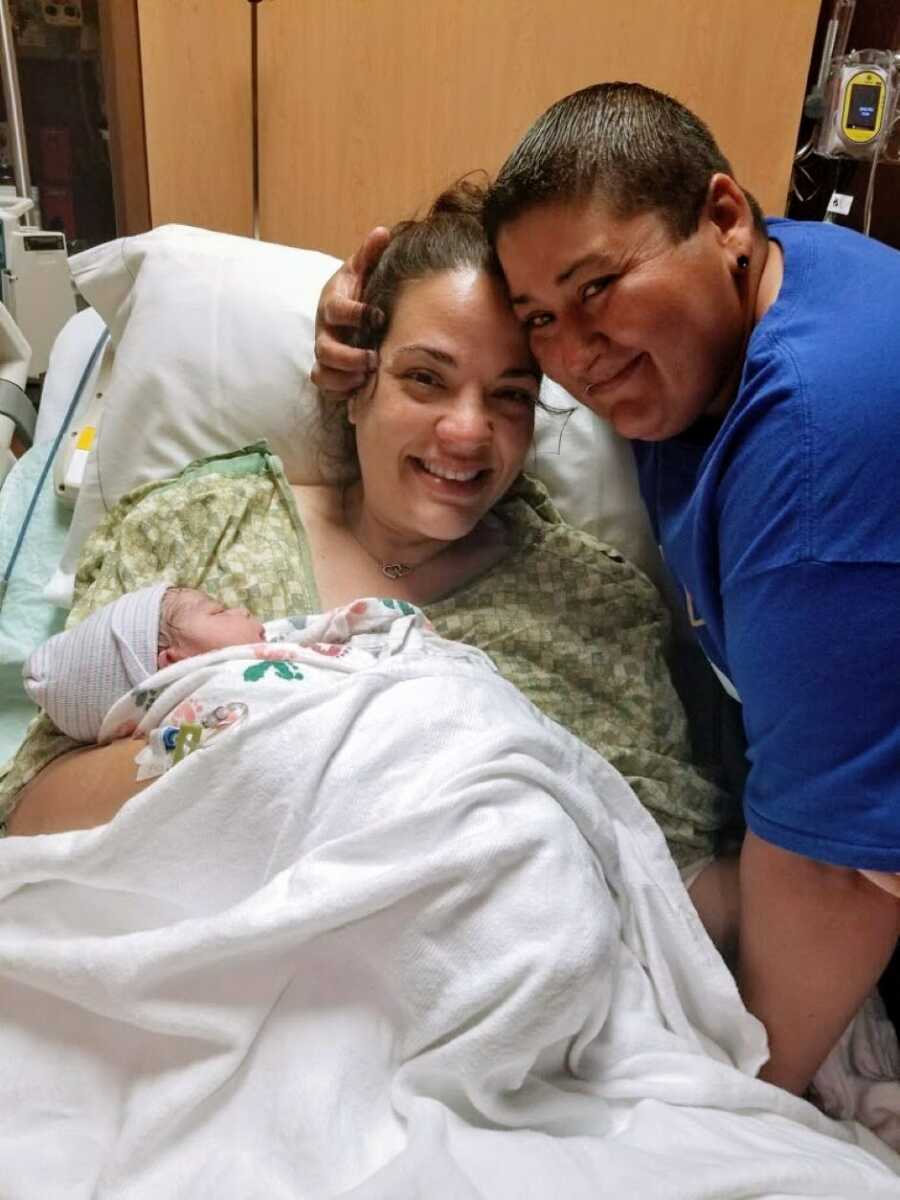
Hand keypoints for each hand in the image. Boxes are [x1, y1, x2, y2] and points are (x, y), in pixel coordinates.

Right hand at [311, 226, 390, 396]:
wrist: (346, 311)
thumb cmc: (358, 290)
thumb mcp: (362, 270)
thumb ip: (370, 254)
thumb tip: (381, 233)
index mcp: (332, 304)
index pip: (334, 310)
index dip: (354, 314)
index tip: (378, 316)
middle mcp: (324, 331)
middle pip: (325, 349)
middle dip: (349, 357)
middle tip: (373, 359)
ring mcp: (324, 353)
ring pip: (322, 372)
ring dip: (345, 378)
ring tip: (368, 376)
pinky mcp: (329, 372)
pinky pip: (327, 388)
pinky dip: (343, 391)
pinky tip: (363, 388)